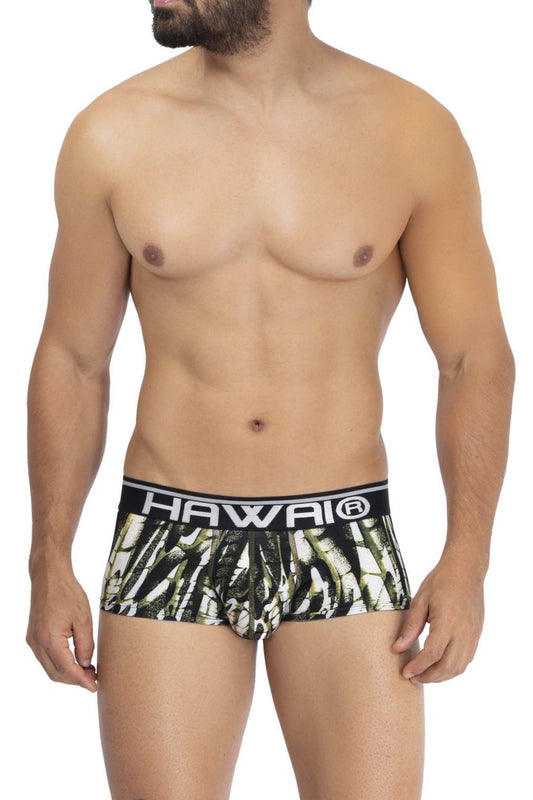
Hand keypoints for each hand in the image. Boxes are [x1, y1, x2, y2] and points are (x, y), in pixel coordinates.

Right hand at [26, 563, 97, 691]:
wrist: (49, 576)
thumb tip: (85, 665)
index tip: (94, 687)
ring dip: (67, 673)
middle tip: (93, 678)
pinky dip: (59, 663)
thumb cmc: (67, 593)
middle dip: (74, 680)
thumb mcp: (83, 618)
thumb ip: (85, 644)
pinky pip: (45, 658)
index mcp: (50, 639)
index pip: (67, 669)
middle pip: (56, 673)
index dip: (81, 681)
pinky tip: (74, 660)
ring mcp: (33, 640)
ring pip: (49, 668)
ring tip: (87, 670)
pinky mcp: (33, 636)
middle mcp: (37, 643)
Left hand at [391, 554, 484, 683]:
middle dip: (429, 677)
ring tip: (423, 675)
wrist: (466, 570)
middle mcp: (463, 631)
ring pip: (459, 667)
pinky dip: (452, 668)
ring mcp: (473, 635)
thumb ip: (410, 627)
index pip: (432, 654)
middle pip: (448, 666)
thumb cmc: (441, 581)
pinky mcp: (477, 635)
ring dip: (441, 676)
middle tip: (412, 677)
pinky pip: (466, 659)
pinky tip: (439, 665)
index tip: (405, 672)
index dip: (418, 667)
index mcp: (447, 621)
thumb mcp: (420, 600)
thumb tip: (397, 648)